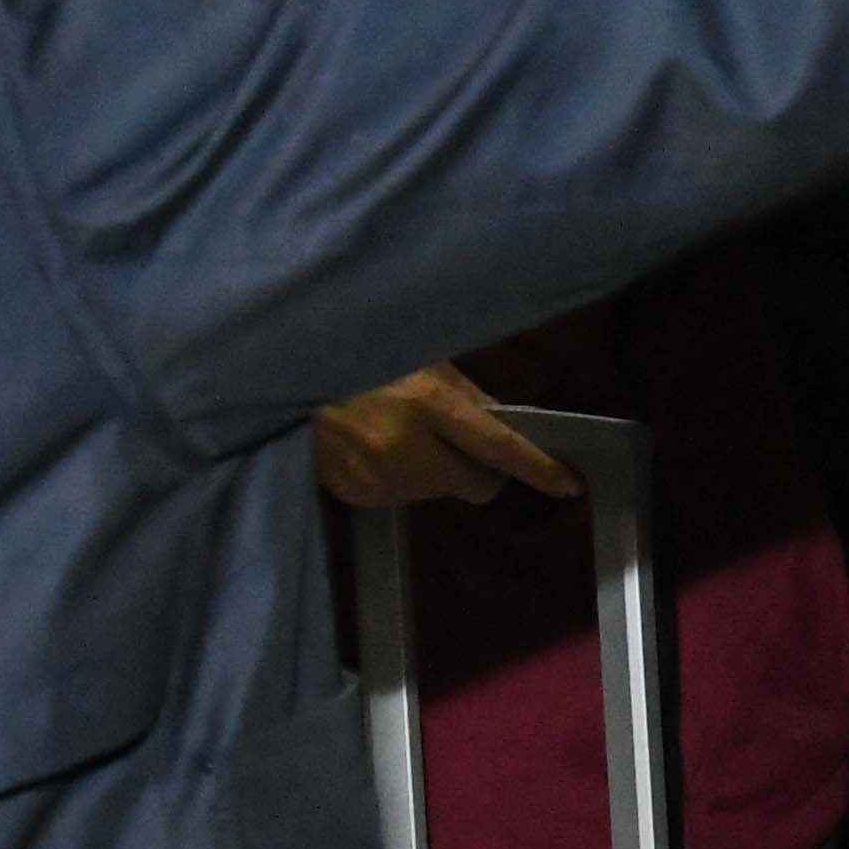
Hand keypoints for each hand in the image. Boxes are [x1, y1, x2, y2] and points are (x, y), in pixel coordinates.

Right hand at [311, 365, 574, 510]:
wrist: (277, 373)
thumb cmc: (356, 351)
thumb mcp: (417, 357)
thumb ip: (462, 393)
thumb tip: (503, 422)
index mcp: (427, 404)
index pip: (499, 446)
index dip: (539, 467)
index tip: (570, 483)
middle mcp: (406, 448)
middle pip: (475, 486)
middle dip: (478, 470)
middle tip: (459, 445)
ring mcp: (377, 478)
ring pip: (435, 493)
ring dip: (431, 472)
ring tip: (395, 433)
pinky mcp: (353, 494)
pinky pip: (396, 496)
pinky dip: (395, 478)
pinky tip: (369, 447)